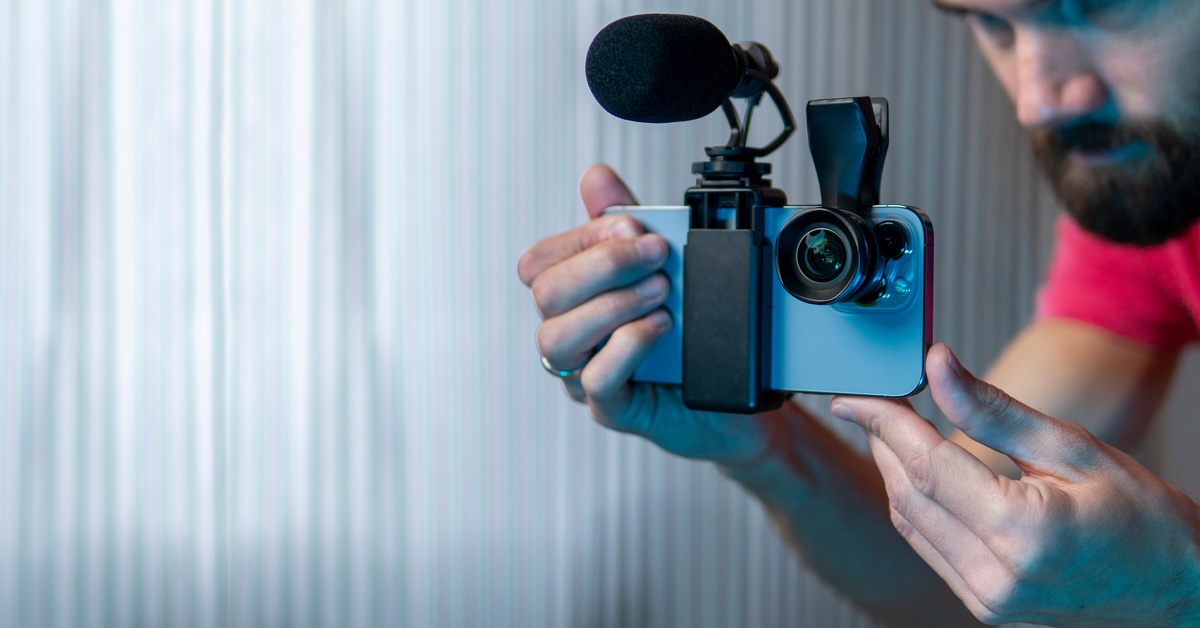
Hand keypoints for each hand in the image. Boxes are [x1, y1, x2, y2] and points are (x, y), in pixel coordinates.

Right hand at [518, 165, 774, 464]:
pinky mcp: (613, 408)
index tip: (633, 227)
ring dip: (613, 304)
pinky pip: (596, 381)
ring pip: (557, 339)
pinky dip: (627, 346)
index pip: (540, 262)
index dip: (581, 239)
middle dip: (603, 265)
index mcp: (571, 298)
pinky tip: (659, 327)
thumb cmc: (686, 332)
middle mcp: (570, 335)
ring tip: (662, 293)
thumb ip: (625, 222)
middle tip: (657, 254)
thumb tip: (596, 176)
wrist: (731, 398)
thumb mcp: (659, 267)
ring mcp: (585, 374)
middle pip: (545, 295)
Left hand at [832, 343, 1199, 625]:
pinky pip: (929, 547)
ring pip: (910, 522)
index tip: (856, 394)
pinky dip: (917, 505)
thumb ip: (994, 410)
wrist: (1179, 590)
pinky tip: (921, 473)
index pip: (925, 463)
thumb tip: (937, 366)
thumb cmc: (1143, 519)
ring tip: (894, 429)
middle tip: (875, 401)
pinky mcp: (985, 606)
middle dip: (882, 441)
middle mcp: (995, 575)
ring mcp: (987, 599)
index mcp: (1021, 531)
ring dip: (894, 472)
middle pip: (908, 493)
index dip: (882, 421)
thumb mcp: (1073, 448)